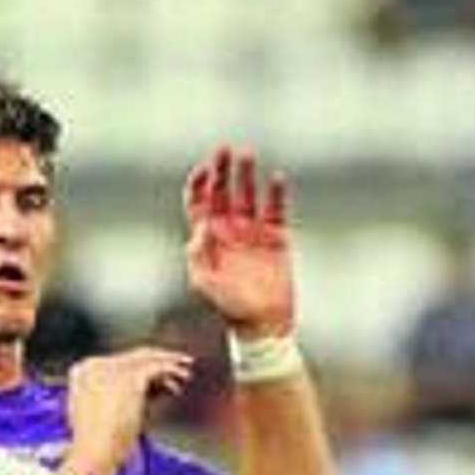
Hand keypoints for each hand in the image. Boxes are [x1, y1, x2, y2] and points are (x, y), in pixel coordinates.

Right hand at [61, 346, 194, 474]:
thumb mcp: (102, 417)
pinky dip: (172, 370)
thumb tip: (148, 392)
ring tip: (185, 372)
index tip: (155, 379)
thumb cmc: (96, 446)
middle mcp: (96, 364)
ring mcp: (113, 368)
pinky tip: (183, 376)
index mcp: (82, 372)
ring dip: (168, 363)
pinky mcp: (130, 376)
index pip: (117, 363)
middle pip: (132, 357)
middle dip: (156, 363)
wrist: (94, 453)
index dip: (138, 368)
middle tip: (176, 371)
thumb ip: (118, 399)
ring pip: (147, 358)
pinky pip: (157, 366)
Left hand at [182, 145, 295, 336]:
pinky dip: (276, 193)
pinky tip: (275, 178)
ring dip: (246, 174)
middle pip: (222, 193)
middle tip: (224, 149)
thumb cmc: (230, 309)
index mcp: (208, 242)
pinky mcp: (276, 238)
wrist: (263, 325)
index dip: (197, 185)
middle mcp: (229, 233)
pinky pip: (276, 209)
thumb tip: (201, 227)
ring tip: (246, 154)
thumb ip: (198, 256)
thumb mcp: (205, 285)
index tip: (202, 170)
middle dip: (221, 170)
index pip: (198, 206)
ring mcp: (253, 233)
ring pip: (248, 195)